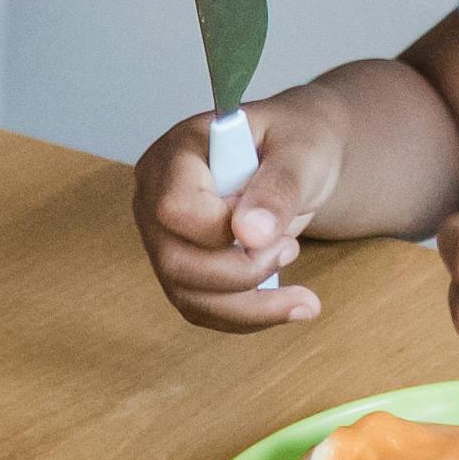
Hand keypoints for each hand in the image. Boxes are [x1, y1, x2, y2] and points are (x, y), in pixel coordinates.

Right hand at [133, 90, 348, 328]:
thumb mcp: (302, 152)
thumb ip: (278, 187)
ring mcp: (164, 237)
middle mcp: (156, 197)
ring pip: (187, 296)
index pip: (175, 207)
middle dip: (241, 273)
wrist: (298, 161)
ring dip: (250, 307)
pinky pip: (202, 309)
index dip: (221, 229)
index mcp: (177, 153)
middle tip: (291, 249)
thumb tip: (250, 234)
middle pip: (174, 260)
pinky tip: (288, 306)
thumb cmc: (296, 143)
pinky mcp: (181, 268)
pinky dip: (248, 316)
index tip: (273, 225)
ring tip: (302, 296)